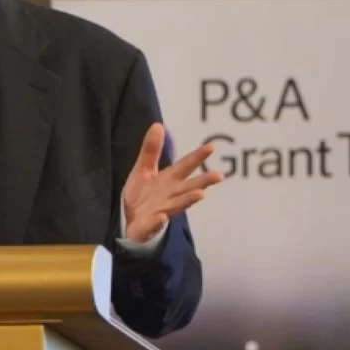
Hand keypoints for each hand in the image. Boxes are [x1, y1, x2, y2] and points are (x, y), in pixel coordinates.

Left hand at [122, 123, 222, 242]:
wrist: (129, 221)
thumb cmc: (142, 195)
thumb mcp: (143, 169)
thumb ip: (151, 150)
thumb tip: (158, 124)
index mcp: (170, 180)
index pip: (185, 166)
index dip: (197, 157)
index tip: (211, 146)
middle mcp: (171, 195)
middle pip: (189, 187)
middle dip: (203, 182)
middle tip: (219, 176)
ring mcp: (162, 210)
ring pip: (177, 205)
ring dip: (188, 200)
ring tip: (200, 194)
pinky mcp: (150, 225)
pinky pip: (155, 223)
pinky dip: (159, 220)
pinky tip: (162, 216)